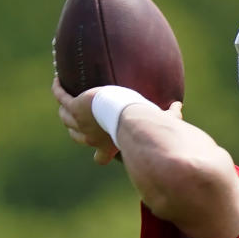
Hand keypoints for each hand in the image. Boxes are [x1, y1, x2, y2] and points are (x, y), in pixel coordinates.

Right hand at [52, 77, 183, 163]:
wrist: (129, 115)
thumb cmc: (144, 121)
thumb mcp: (156, 120)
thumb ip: (169, 115)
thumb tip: (180, 107)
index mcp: (109, 145)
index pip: (100, 157)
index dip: (100, 155)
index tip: (101, 155)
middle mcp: (92, 137)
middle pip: (76, 136)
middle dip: (76, 130)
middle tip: (77, 119)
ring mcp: (81, 122)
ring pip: (65, 117)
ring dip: (65, 109)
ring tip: (66, 99)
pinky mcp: (75, 106)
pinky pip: (62, 97)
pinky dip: (59, 89)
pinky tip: (59, 80)